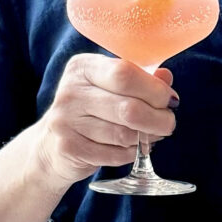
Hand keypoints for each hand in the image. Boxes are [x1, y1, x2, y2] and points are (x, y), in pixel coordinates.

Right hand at [30, 50, 176, 186]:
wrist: (51, 145)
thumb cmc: (90, 111)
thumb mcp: (110, 87)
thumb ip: (139, 79)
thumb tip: (166, 78)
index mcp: (82, 67)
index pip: (125, 73)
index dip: (155, 89)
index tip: (169, 100)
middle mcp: (70, 90)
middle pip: (129, 108)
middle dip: (159, 119)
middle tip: (168, 123)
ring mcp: (66, 120)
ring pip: (124, 134)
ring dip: (147, 138)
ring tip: (151, 135)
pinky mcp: (68, 148)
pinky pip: (115, 154)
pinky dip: (131, 153)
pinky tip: (133, 148)